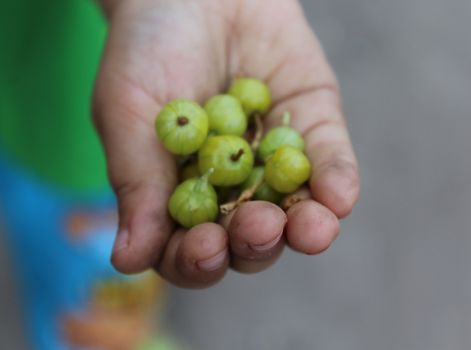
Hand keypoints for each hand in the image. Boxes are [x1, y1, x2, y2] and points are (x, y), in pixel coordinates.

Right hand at [93, 0, 359, 287]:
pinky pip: (331, 164)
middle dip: (256, 243)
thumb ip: (135, 184)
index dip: (198, 261)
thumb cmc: (147, 48)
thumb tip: (126, 263)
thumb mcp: (128, 112)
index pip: (192, 251)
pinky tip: (337, 197)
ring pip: (298, 215)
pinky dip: (336, 181)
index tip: (204, 249)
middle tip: (257, 226)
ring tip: (310, 230)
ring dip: (306, 229)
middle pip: (250, 242)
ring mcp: (276, 164)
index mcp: (181, 197)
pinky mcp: (316, 131)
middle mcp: (233, 191)